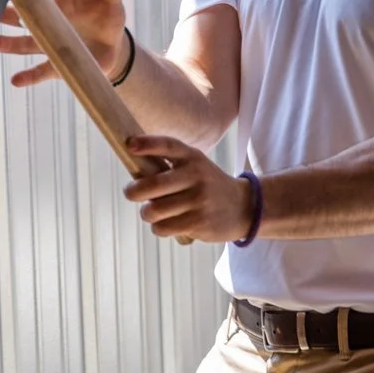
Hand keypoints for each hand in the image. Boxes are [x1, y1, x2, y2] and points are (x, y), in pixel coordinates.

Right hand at [0, 0, 133, 88]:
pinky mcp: (58, 64)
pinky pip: (41, 71)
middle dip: (4, 12)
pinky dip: (30, 76)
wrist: (111, 46)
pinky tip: (16, 80)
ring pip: (24, 44)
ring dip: (8, 44)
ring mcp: (51, 44)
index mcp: (60, 2)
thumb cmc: (106, 16)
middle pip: (22, 16)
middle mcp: (50, 22)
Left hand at [122, 135, 256, 242]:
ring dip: (147, 213)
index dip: (148, 144)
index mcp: (193, 158)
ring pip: (154, 210)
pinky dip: (158, 227)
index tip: (130, 145)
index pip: (168, 146)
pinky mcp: (198, 223)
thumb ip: (169, 166)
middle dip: (133, 191)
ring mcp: (198, 200)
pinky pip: (162, 227)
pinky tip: (167, 223)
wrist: (244, 207)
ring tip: (153, 212)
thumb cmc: (207, 185)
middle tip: (130, 193)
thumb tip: (134, 176)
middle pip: (153, 185)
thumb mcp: (196, 166)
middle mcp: (196, 176)